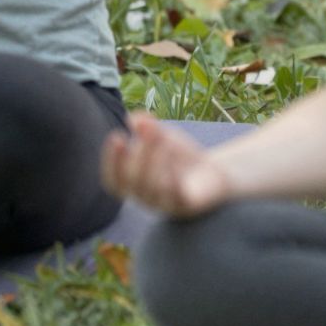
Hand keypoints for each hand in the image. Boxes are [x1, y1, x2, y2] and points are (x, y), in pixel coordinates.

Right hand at [101, 111, 233, 217]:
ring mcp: (165, 204)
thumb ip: (148, 128)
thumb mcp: (163, 137)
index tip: (117, 136)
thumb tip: (134, 119)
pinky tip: (174, 157)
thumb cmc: (181, 157)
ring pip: (152, 189)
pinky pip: (175, 195)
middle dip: (140, 153)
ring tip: (165, 138)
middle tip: (153, 130)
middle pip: (133, 183)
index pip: (114, 181)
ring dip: (156, 160)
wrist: (215, 173)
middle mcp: (146, 198)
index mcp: (135, 185)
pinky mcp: (186, 206)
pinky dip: (172, 176)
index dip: (111, 161)